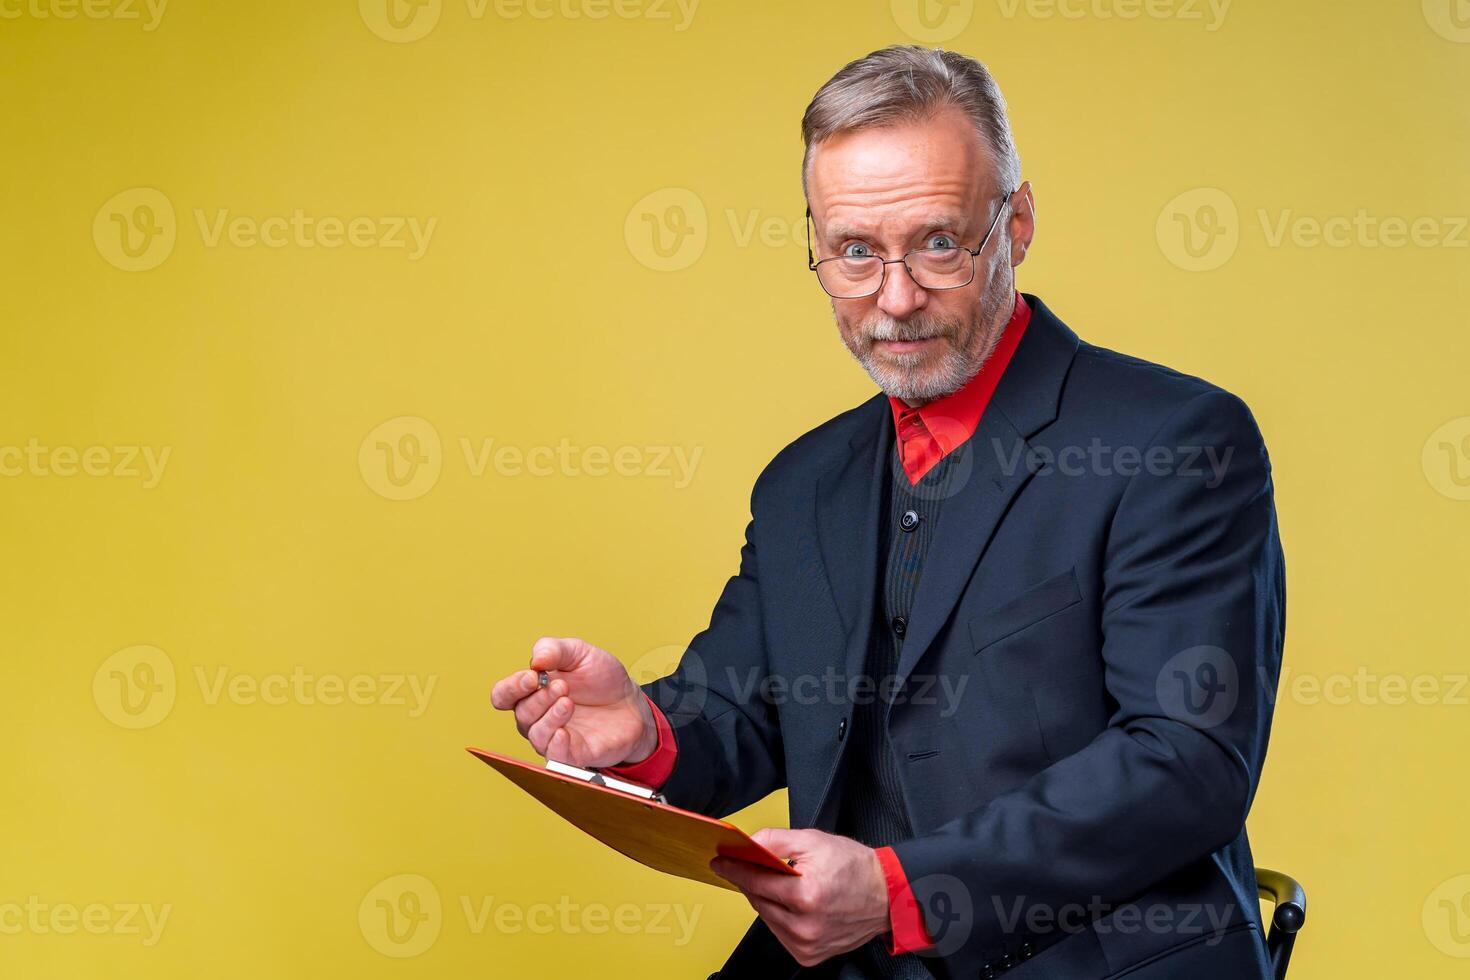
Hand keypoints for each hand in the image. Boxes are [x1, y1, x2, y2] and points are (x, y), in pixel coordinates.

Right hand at [489, 636, 656, 767]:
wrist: (632, 703)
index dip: (512, 688)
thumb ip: (555, 650)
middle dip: (540, 698)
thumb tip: (536, 660)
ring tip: (568, 702)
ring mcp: (554, 736)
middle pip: (522, 713)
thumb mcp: (580, 653)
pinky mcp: (573, 754)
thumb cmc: (601, 679)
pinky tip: (563, 732)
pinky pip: (555, 756)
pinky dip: (556, 745)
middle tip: (563, 686)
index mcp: (533, 691)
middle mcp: (538, 716)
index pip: (504, 695)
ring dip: (549, 718)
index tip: (532, 677)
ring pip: (536, 735)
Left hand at [710, 828, 890, 966]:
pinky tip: (790, 903)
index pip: (755, 882)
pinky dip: (778, 917)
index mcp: (806, 896)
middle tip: (746, 865)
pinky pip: (780, 933)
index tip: (721, 862)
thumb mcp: (814, 840)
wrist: (885, 895)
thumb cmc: (855, 868)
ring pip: (767, 918)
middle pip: (758, 901)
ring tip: (776, 883)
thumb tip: (748, 842)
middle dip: (750, 882)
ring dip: (764, 900)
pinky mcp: (809, 956)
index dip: (734, 869)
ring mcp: (807, 945)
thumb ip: (775, 839)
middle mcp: (805, 926)